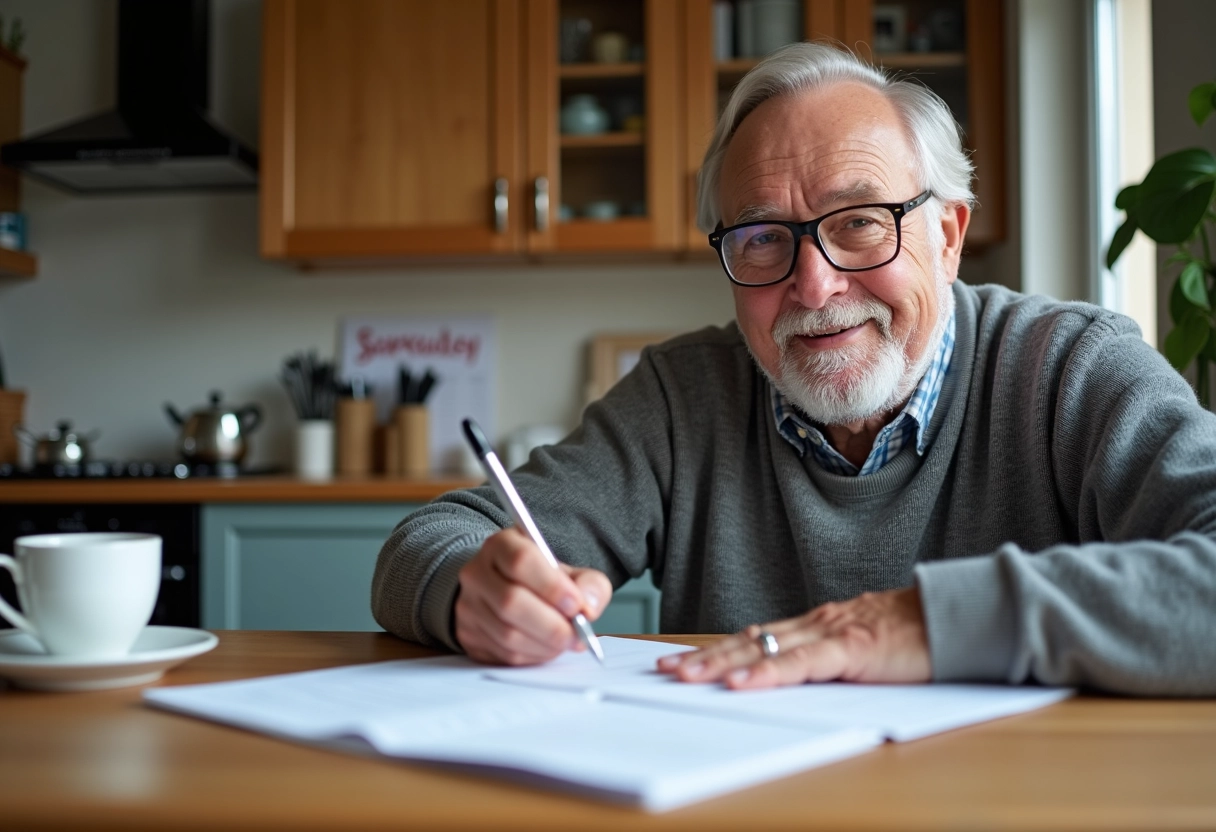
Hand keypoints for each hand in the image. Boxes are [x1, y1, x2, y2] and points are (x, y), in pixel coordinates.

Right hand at [454, 527, 611, 665]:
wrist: (506, 592)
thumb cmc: (541, 582)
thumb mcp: (570, 573)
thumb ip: (590, 585)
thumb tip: (589, 608)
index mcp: (502, 546)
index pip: (521, 561)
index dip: (552, 586)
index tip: (576, 605)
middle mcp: (477, 573)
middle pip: (511, 602)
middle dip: (551, 624)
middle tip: (576, 634)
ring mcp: (469, 606)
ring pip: (507, 633)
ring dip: (544, 644)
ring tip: (565, 642)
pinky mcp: (469, 635)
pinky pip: (503, 654)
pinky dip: (532, 656)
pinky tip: (546, 648)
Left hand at [656, 587, 930, 688]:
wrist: (961, 619)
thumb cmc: (919, 638)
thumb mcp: (864, 650)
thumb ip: (831, 660)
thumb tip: (797, 677)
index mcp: (818, 624)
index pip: (756, 637)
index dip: (717, 650)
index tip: (683, 662)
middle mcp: (817, 623)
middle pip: (748, 640)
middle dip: (704, 656)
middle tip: (665, 670)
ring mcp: (832, 633)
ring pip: (764, 649)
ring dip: (721, 663)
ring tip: (686, 675)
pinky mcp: (852, 648)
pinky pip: (801, 663)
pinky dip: (768, 674)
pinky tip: (741, 682)